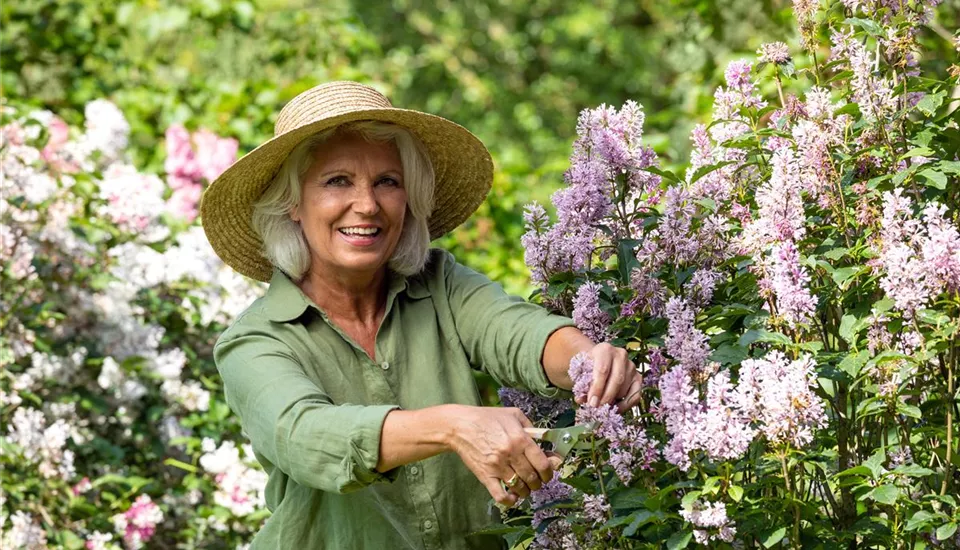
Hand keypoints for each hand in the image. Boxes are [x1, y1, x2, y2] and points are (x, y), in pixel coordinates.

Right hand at [444, 405, 561, 506]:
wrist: (460, 426)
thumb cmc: (487, 418)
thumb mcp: (513, 414)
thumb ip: (531, 426)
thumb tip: (544, 439)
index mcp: (520, 439)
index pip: (543, 464)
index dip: (549, 472)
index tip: (548, 472)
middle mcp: (511, 454)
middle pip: (533, 478)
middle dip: (538, 482)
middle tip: (536, 480)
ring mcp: (498, 467)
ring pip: (520, 488)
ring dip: (526, 491)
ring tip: (525, 487)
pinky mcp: (486, 476)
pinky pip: (501, 496)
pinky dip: (510, 500)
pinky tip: (513, 497)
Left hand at [577, 342, 642, 412]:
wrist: (597, 361)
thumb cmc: (588, 367)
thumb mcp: (581, 372)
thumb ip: (581, 385)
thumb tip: (581, 399)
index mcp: (605, 350)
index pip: (603, 370)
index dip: (597, 388)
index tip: (591, 402)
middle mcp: (621, 355)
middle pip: (617, 380)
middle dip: (606, 397)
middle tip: (597, 408)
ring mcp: (631, 366)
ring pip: (624, 389)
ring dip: (613, 400)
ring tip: (601, 404)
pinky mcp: (638, 377)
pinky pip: (635, 396)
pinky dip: (626, 405)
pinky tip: (615, 409)